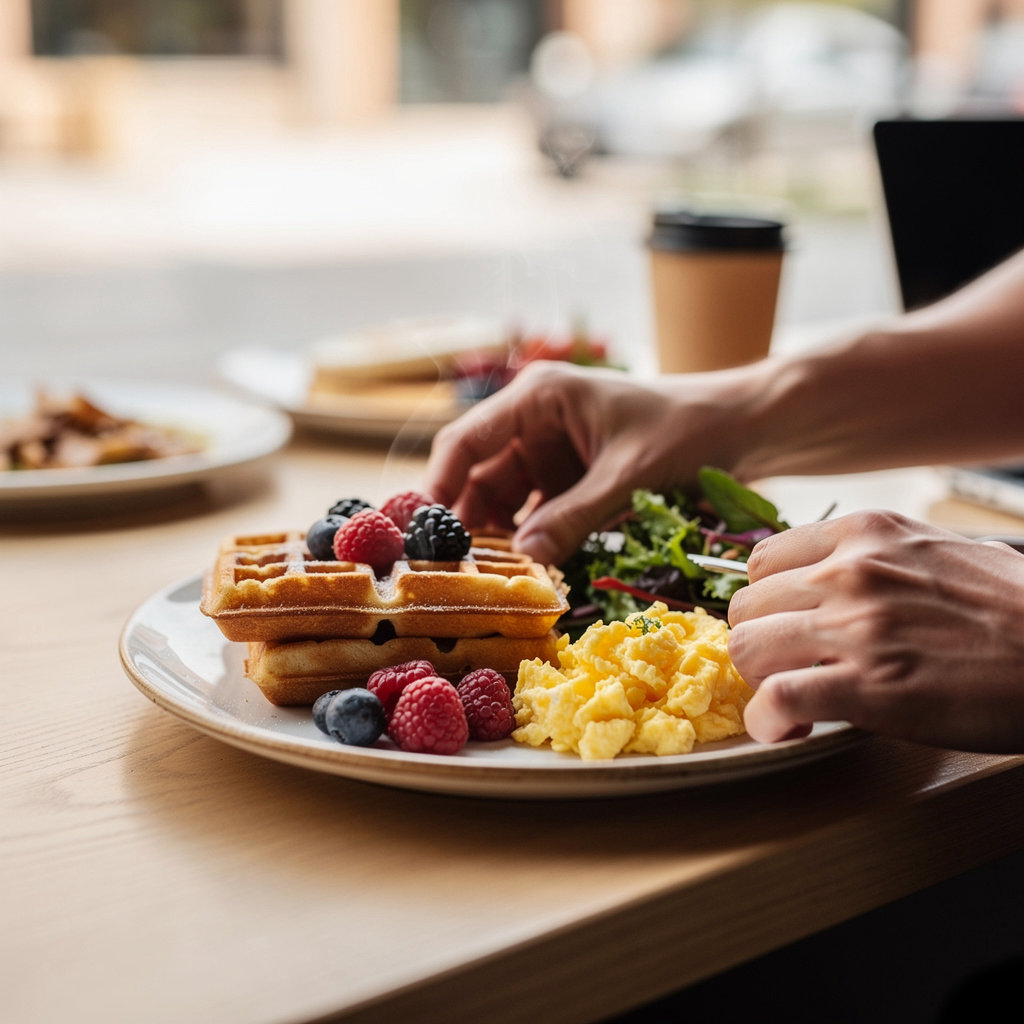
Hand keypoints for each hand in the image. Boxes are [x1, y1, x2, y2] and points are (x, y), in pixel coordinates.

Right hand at [425, 361, 739, 565]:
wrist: (740, 428)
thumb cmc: (686, 430)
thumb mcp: (627, 476)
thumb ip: (574, 517)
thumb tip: (525, 561)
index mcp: (539, 398)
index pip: (467, 440)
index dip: (440, 485)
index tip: (425, 533)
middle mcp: (535, 422)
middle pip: (480, 475)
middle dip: (467, 521)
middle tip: (455, 571)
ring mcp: (551, 453)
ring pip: (504, 499)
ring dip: (498, 537)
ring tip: (486, 581)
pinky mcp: (570, 480)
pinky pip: (535, 512)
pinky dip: (529, 540)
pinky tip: (524, 572)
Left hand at [727, 510, 1023, 752]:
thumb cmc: (1019, 607)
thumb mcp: (942, 551)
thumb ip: (879, 558)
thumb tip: (838, 574)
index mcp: (865, 534)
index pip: (763, 561)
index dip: (767, 603)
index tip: (784, 629)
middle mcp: (850, 571)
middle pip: (745, 607)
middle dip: (761, 645)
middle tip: (790, 671)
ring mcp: (856, 626)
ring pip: (745, 647)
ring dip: (759, 682)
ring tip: (791, 702)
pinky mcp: (870, 687)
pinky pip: (775, 699)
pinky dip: (767, 722)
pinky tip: (786, 731)